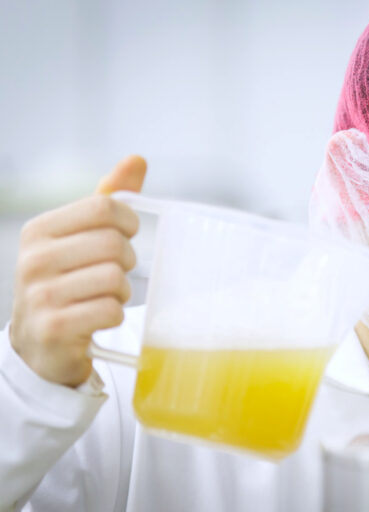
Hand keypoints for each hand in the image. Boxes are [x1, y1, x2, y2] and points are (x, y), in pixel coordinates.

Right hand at [9, 156, 146, 386]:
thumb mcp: (81, 237)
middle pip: (114, 244)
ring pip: (115, 278)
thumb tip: (137, 159)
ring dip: (121, 292)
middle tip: (115, 275)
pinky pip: (111, 311)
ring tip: (105, 298)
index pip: (104, 208)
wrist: (40, 342)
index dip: (128, 223)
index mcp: (40, 230)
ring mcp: (39, 296)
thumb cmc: (69, 280)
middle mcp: (33, 260)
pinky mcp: (53, 329)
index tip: (126, 237)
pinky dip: (115, 316)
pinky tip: (99, 318)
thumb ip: (108, 199)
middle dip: (126, 262)